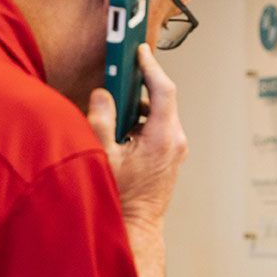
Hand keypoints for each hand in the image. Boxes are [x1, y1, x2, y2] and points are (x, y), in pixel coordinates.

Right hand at [87, 44, 187, 230]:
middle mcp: (175, 140)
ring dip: (137, 102)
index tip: (138, 49)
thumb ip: (101, 120)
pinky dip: (140, 118)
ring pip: (159, 112)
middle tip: (120, 66)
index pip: (163, 90)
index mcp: (163, 137)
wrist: (135, 227)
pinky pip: (157, 126)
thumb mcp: (103, 155)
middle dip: (140, 81)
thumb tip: (102, 95)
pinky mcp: (169, 155)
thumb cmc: (119, 197)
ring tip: (113, 97)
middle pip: (162, 98)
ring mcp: (175, 149)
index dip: (150, 66)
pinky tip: (119, 124)